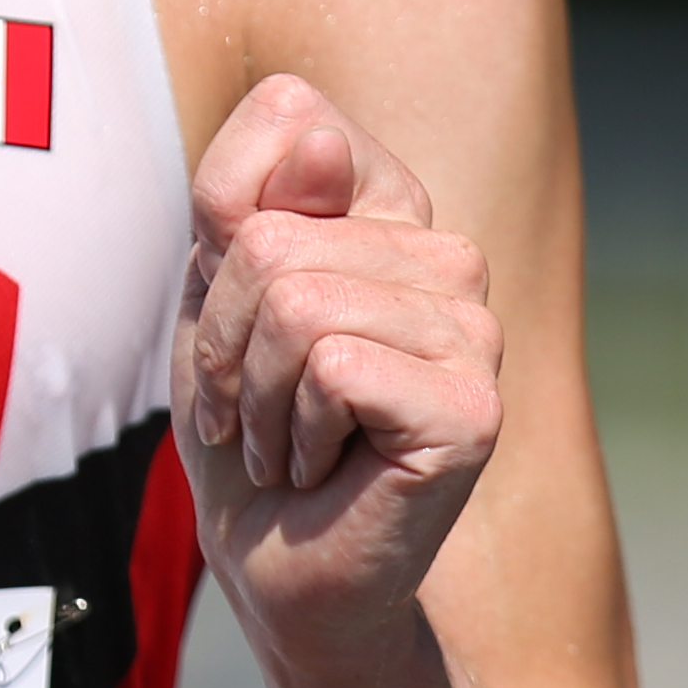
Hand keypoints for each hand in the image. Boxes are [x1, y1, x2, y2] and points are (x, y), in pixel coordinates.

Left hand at [173, 74, 505, 669]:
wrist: (278, 571)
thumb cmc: (248, 433)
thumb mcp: (212, 297)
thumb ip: (243, 207)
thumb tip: (324, 144)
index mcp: (390, 209)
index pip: (291, 115)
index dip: (221, 221)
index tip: (237, 313)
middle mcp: (446, 256)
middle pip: (271, 237)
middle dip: (229, 343)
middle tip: (262, 412)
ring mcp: (474, 329)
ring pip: (296, 302)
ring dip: (262, 400)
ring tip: (296, 444)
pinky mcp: (472, 404)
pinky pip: (332, 369)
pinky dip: (296, 434)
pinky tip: (328, 471)